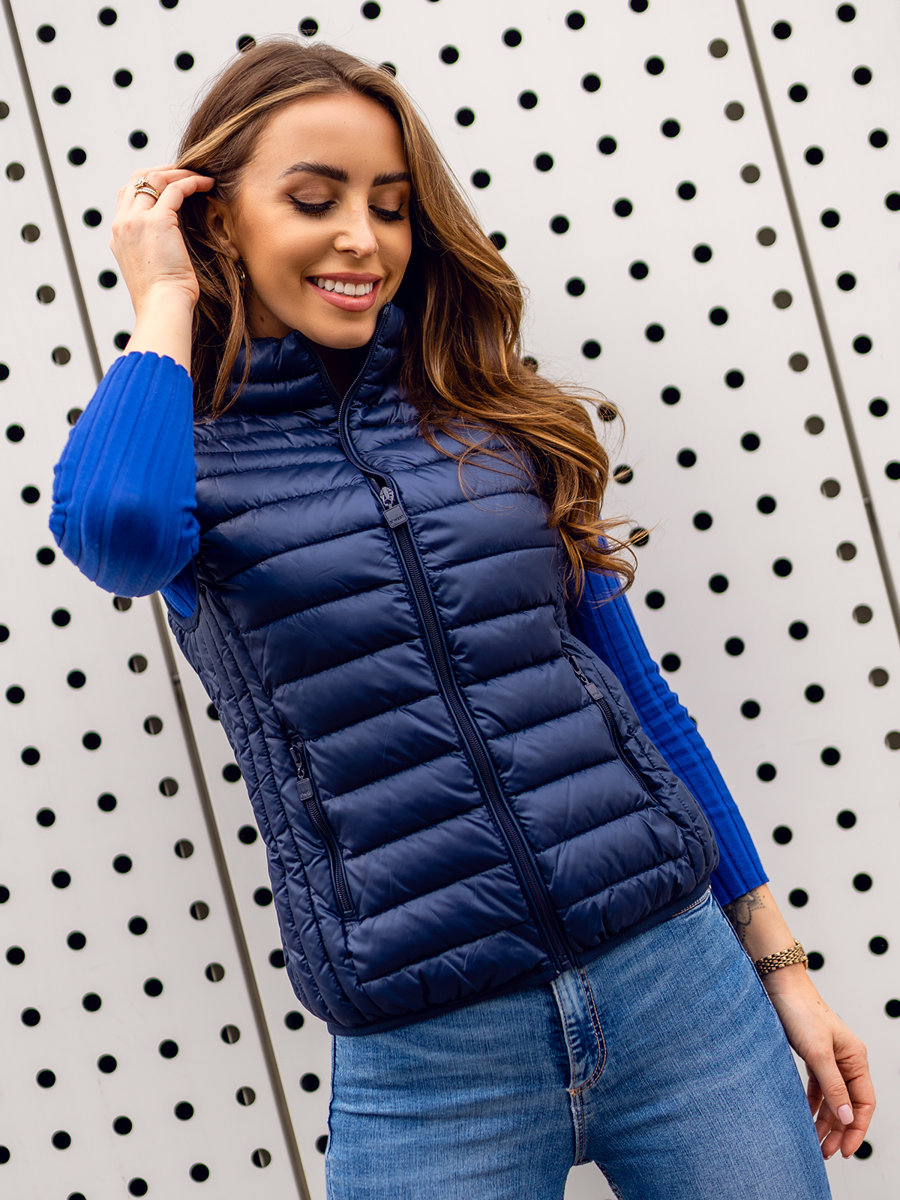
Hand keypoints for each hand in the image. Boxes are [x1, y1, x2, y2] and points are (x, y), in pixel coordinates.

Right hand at [110, 166, 214, 312]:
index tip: (171, 185)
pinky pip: (175, 189)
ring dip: (179, 172)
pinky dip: (192, 182)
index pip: (127, 195)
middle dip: (162, 170)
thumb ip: (152, 250)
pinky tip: (207, 184)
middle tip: (186, 172)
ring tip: (200, 176)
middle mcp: (122, 224)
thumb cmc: (163, 299)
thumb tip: (170, 246)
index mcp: (118, 236)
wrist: (162, 308)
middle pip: (136, 179)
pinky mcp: (157, 221)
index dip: (148, 184)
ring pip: (154, 178)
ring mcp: (136, 220)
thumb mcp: (149, 270)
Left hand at [762, 966, 874, 1158]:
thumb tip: (848, 1118)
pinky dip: (812, 1104)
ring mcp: (829, 1059)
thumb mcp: (818, 1052)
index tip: (845, 1150)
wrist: (779, 986)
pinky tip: (804, 1119)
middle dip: (839, 1130)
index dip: (857, 1128)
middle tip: (826, 1153)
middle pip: (848, 1104)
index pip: (864, 1102)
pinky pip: (817, 1088)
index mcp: (856, 1059)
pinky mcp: (812, 1056)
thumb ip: (833, 1086)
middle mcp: (846, 1060)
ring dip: (825, 1121)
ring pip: (832, 1099)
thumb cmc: (801, 1012)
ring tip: (815, 1144)